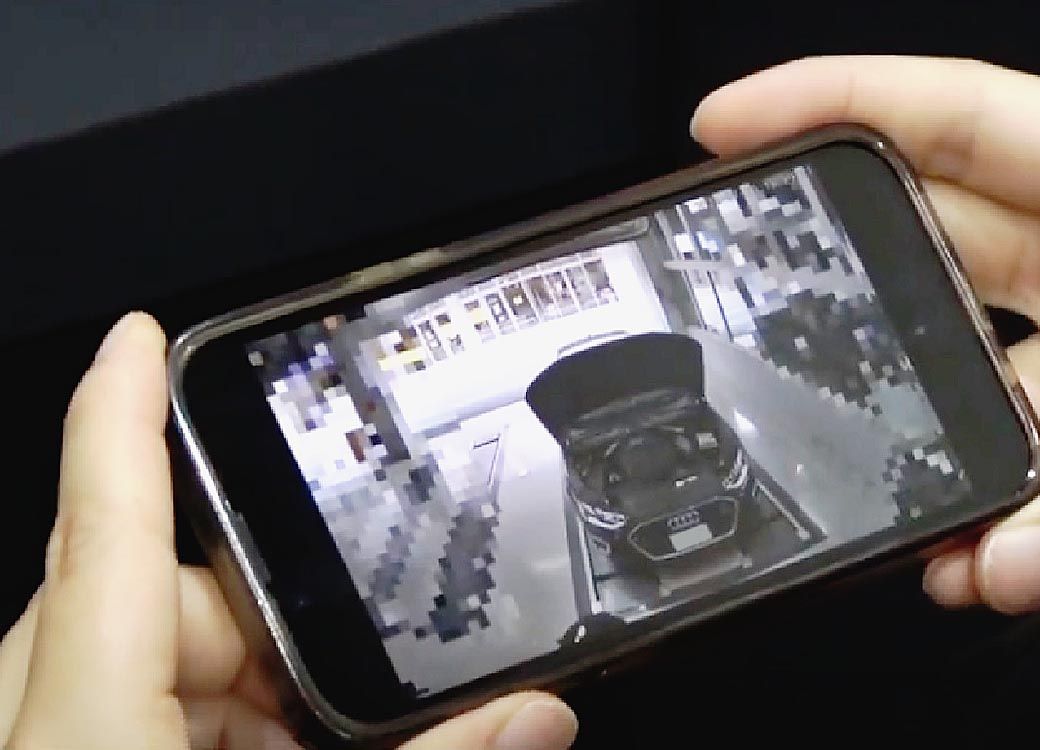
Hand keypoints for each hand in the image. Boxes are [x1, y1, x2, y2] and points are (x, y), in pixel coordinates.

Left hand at [0, 312, 578, 749]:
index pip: (100, 533)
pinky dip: (220, 721)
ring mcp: (61, 744)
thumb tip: (538, 718)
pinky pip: (151, 705)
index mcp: (88, 734)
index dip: (115, 417)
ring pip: (157, 657)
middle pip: (156, 601)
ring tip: (312, 743)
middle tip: (344, 697)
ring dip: (249, 692)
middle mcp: (55, 725)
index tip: (143, 334)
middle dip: (264, 624)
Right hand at [691, 55, 1039, 615]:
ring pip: (967, 365)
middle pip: (933, 232)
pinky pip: (1018, 439)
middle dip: (839, 281)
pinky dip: (992, 500)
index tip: (729, 125)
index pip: (957, 120)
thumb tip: (1001, 565)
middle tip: (746, 305)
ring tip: (907, 510)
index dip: (832, 103)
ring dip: (926, 437)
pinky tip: (982, 553)